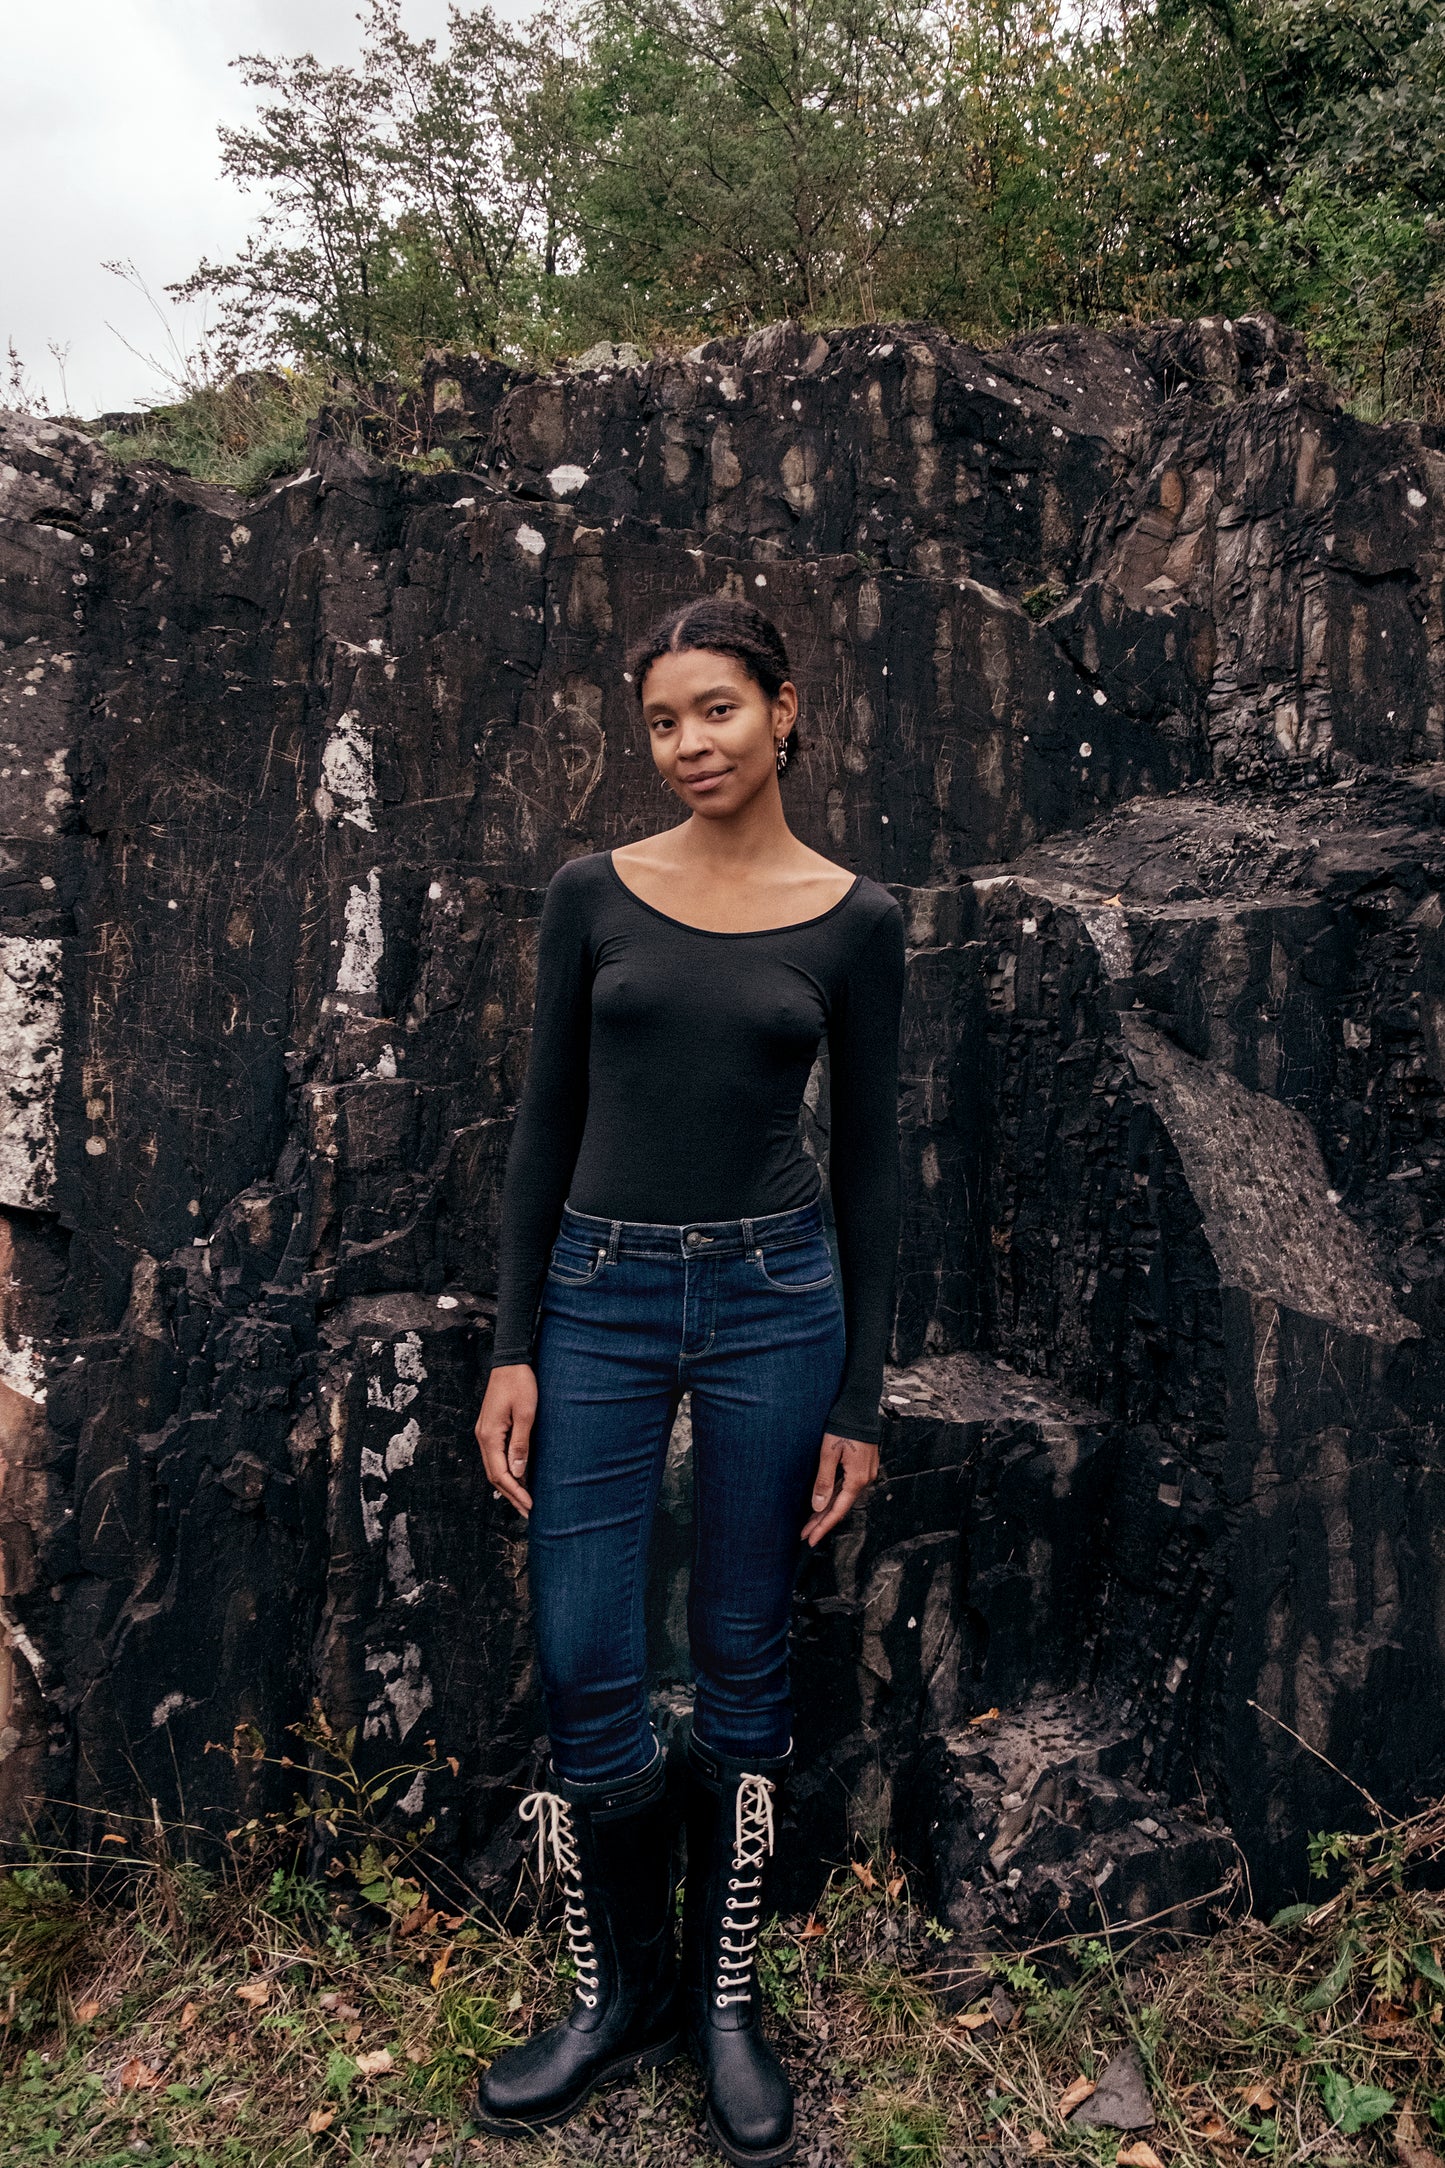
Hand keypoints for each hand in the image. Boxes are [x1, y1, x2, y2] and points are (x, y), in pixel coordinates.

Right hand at [474, 1363, 536, 1515]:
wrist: (510, 1361)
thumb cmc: (520, 1384)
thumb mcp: (526, 1414)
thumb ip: (521, 1444)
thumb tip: (517, 1473)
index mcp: (489, 1436)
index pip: (500, 1474)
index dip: (515, 1492)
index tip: (529, 1505)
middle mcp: (483, 1437)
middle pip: (494, 1475)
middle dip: (511, 1494)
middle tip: (528, 1510)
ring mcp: (485, 1433)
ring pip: (494, 1467)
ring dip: (508, 1485)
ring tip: (523, 1500)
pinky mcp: (491, 1428)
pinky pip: (496, 1456)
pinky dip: (505, 1471)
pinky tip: (517, 1477)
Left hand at [801, 1431, 877, 1546]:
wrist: (860, 1407)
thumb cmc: (844, 1427)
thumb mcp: (828, 1454)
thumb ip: (824, 1481)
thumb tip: (817, 1506)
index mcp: (857, 1479)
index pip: (837, 1510)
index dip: (823, 1526)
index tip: (811, 1539)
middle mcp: (864, 1479)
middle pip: (841, 1507)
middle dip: (822, 1522)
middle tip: (806, 1535)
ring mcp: (865, 1473)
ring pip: (844, 1498)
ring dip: (828, 1510)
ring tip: (811, 1522)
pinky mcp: (863, 1466)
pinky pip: (848, 1487)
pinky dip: (835, 1497)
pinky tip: (825, 1502)